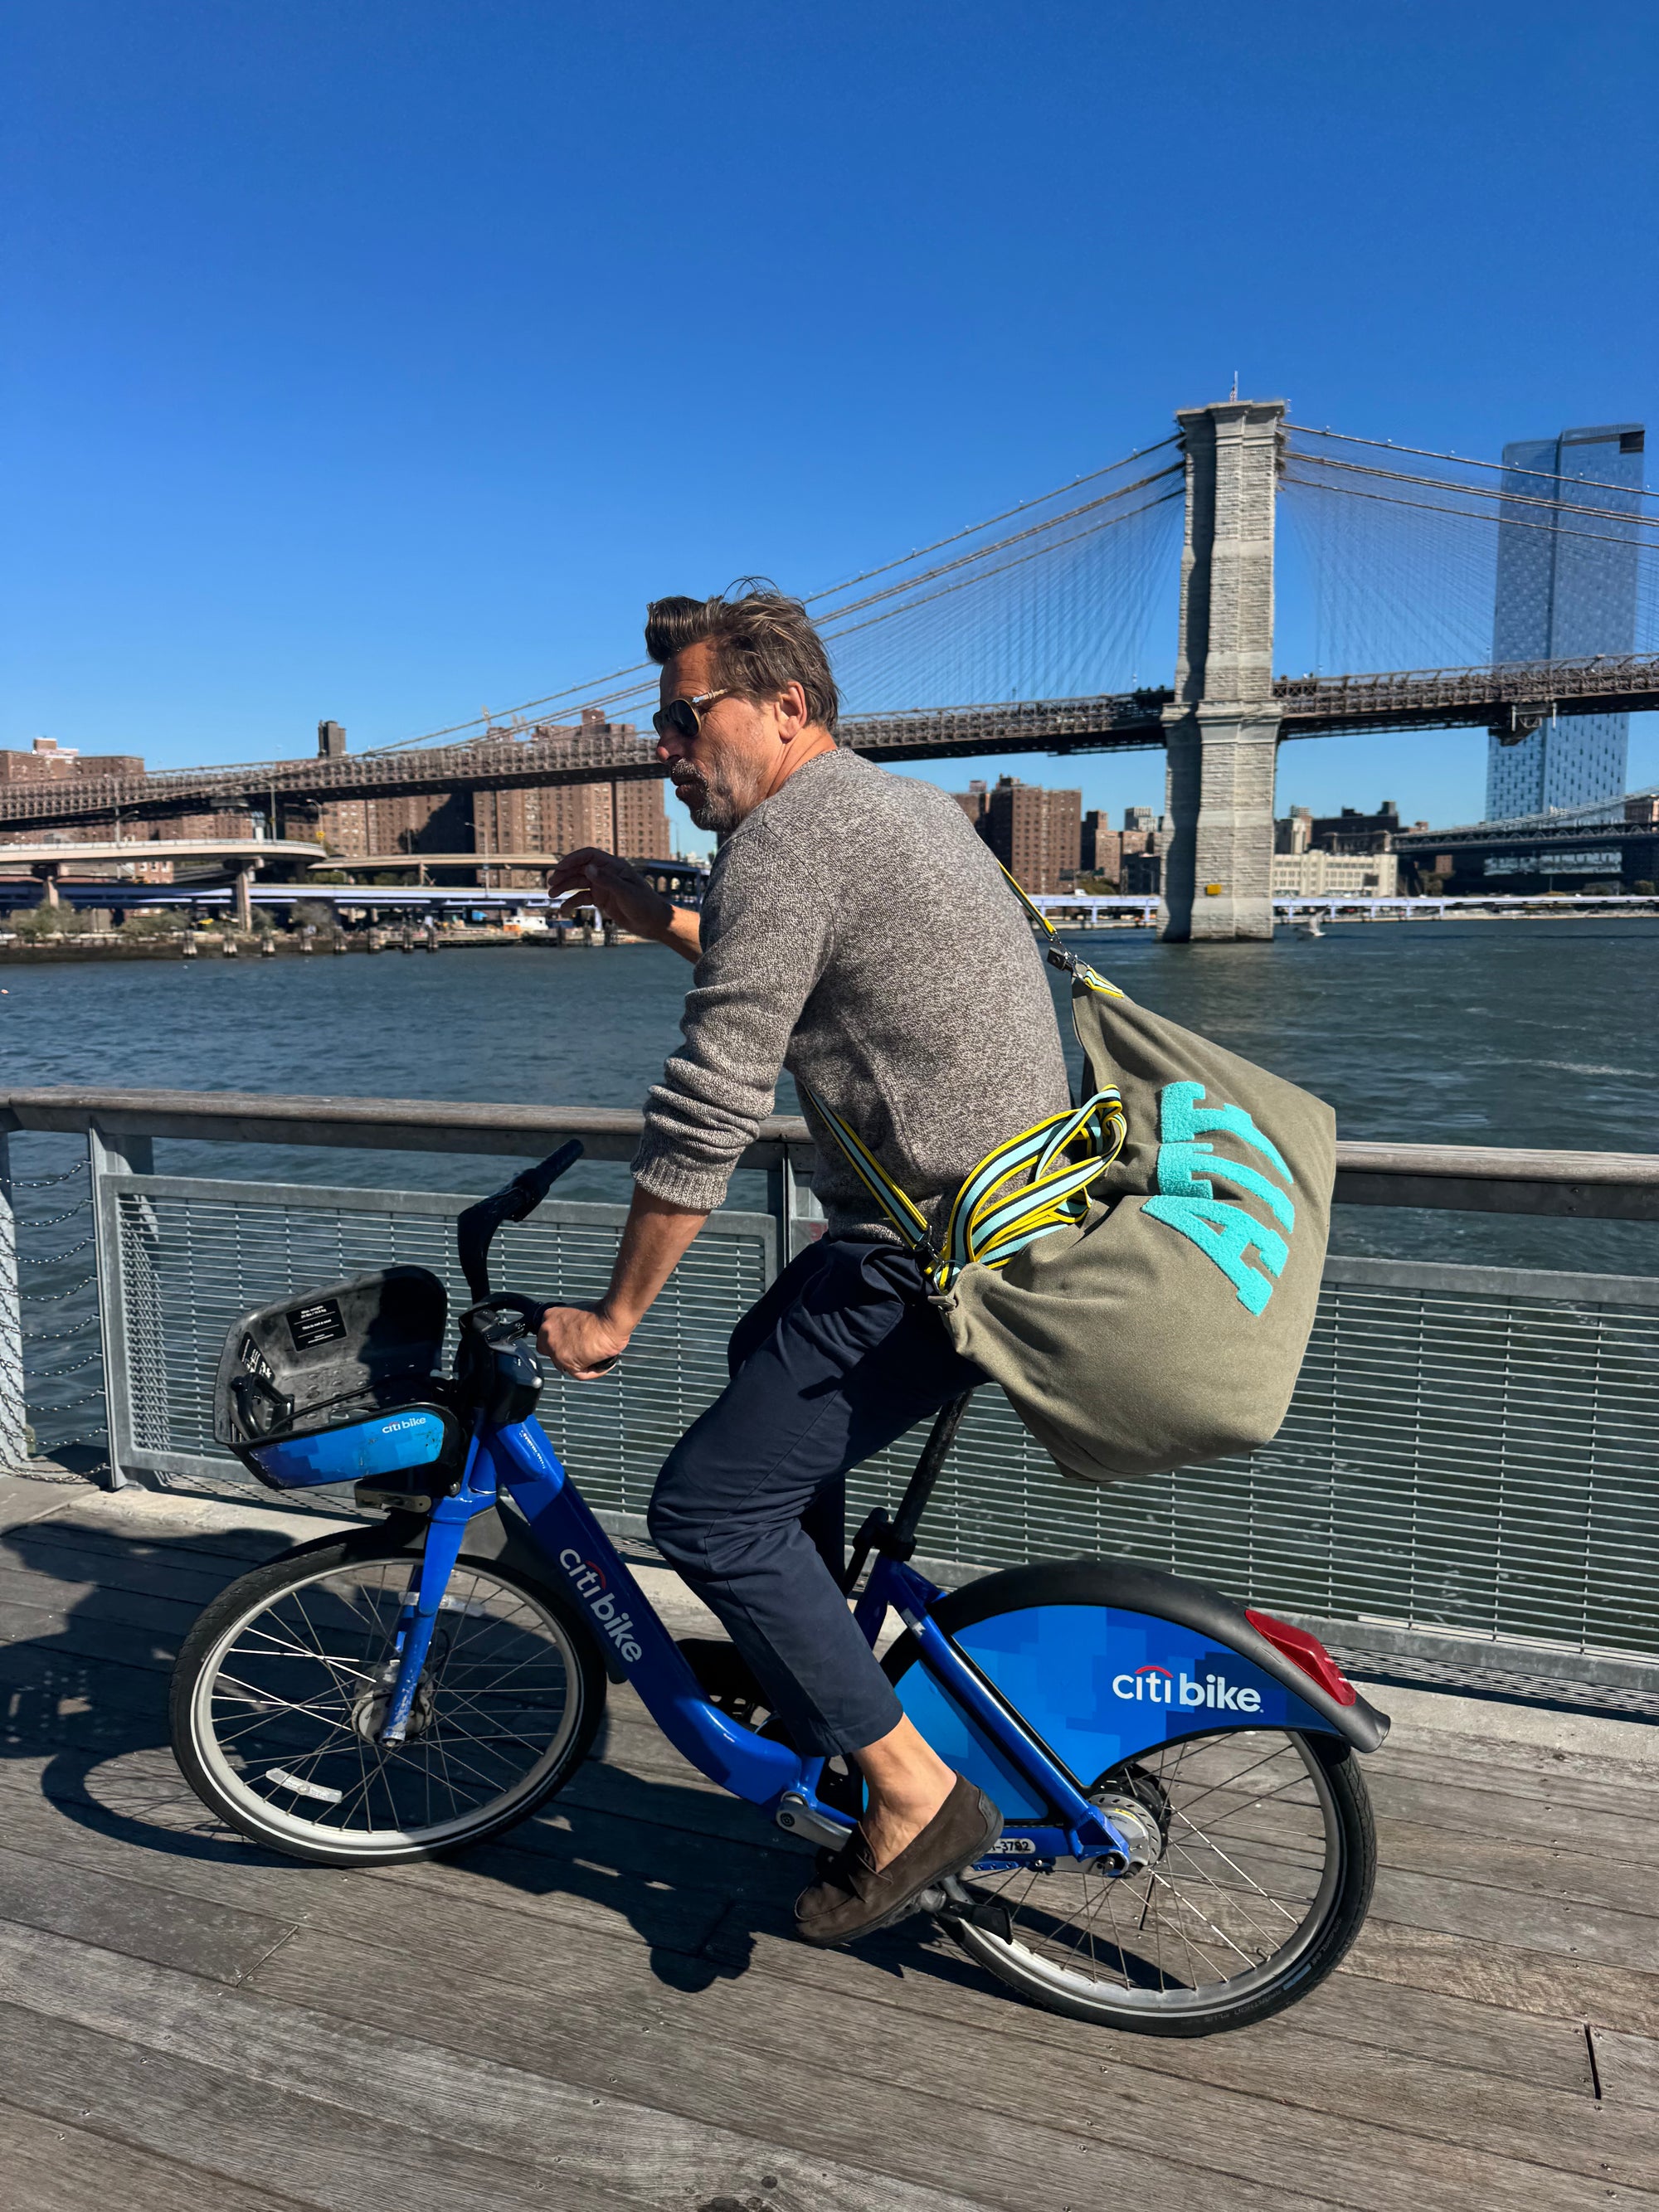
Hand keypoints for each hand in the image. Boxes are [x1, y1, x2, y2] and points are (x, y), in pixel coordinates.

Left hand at [536, 1303, 629, 1380]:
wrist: (611, 1318)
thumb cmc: (602, 1313)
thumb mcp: (579, 1310)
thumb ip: (570, 1323)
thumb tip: (576, 1332)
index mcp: (550, 1316)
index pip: (547, 1336)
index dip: (562, 1341)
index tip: (572, 1343)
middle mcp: (548, 1332)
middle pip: (551, 1351)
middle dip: (566, 1354)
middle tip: (583, 1352)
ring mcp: (555, 1348)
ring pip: (564, 1364)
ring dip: (580, 1364)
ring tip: (597, 1357)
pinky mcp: (567, 1362)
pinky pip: (580, 1374)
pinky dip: (592, 1371)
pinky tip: (601, 1364)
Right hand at [545, 849, 673, 940]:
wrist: (653, 923)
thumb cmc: (644, 905)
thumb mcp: (626, 892)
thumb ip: (607, 880)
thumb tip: (587, 869)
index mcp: (614, 866)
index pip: (589, 856)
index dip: (573, 859)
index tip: (559, 868)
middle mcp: (606, 874)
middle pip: (580, 869)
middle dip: (564, 875)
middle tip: (551, 883)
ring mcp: (603, 887)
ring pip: (578, 883)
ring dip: (564, 888)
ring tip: (551, 895)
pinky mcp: (602, 900)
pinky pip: (582, 898)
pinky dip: (571, 902)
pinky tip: (563, 909)